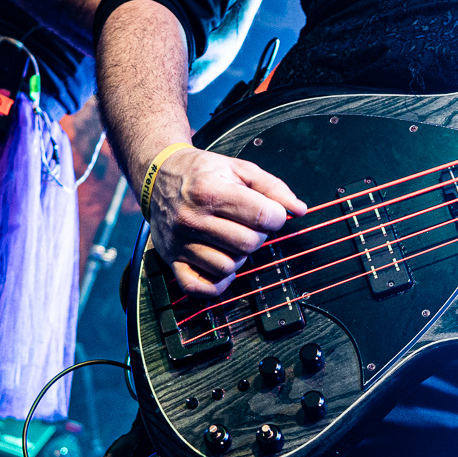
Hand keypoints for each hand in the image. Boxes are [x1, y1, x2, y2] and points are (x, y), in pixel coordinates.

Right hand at [149, 147, 307, 294]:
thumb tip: (299, 210)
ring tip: (231, 239)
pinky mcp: (171, 260)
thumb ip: (273, 187)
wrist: (158, 176)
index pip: (263, 216)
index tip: (271, 213)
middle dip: (258, 235)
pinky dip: (217, 283)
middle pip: (248, 244)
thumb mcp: (239, 168)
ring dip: (238, 256)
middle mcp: (192, 218)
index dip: (276, 217)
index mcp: (210, 191)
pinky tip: (221, 263)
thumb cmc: (202, 173)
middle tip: (248, 225)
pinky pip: (200, 288)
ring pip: (228, 267)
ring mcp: (179, 242)